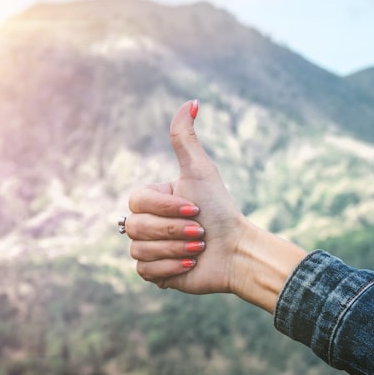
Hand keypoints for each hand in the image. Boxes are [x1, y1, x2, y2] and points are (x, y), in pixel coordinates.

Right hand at [125, 100, 251, 293]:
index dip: (165, 208)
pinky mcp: (153, 273)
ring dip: (176, 249)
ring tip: (199, 248)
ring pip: (140, 250)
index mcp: (150, 199)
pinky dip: (172, 267)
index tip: (195, 209)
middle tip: (200, 232)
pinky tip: (191, 263)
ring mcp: (147, 248)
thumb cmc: (220, 209)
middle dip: (173, 230)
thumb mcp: (200, 171)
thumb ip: (185, 138)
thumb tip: (192, 101)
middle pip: (136, 227)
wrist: (237, 251)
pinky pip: (145, 271)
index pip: (137, 201)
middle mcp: (144, 222)